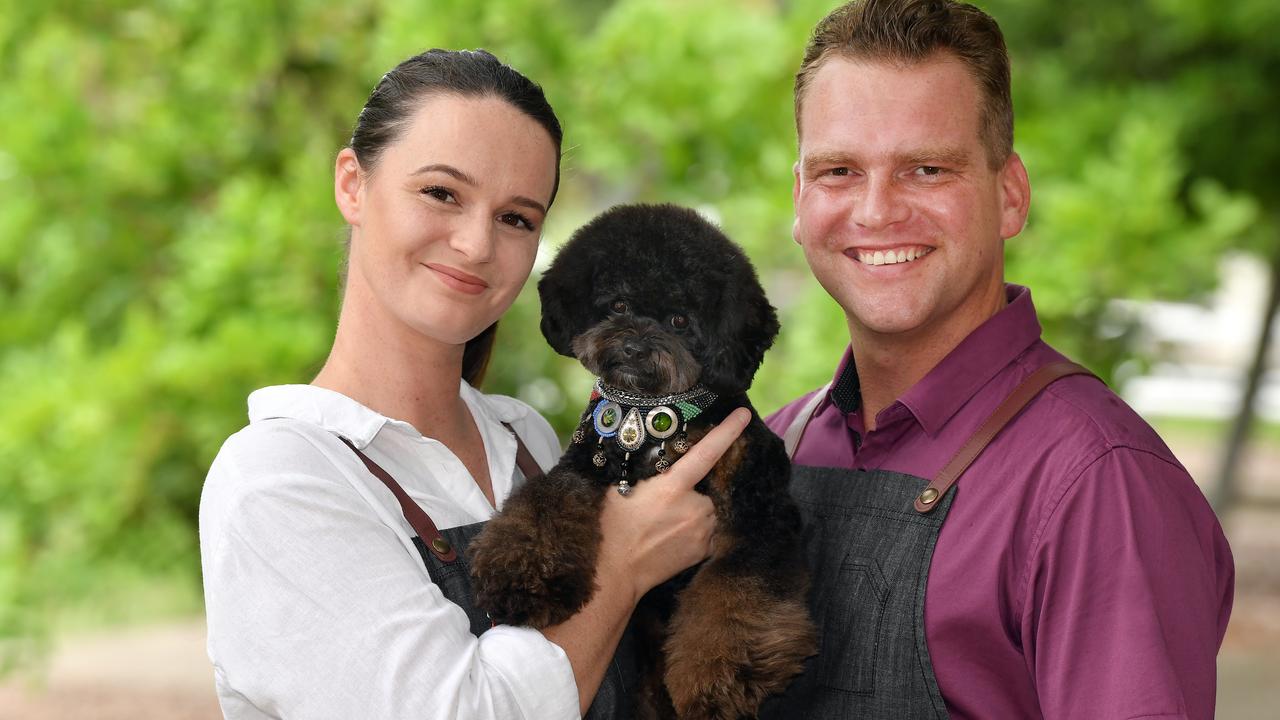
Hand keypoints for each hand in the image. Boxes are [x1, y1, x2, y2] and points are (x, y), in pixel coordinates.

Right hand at [595, 408, 750, 603]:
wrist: (614, 572)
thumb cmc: (609, 528)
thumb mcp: (621, 489)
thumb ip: (645, 474)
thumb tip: (653, 458)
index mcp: (672, 487)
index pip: (707, 452)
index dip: (727, 431)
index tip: (743, 415)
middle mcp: (695, 508)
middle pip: (711, 485)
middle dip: (699, 485)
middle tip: (670, 498)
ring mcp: (703, 532)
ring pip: (713, 508)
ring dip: (701, 507)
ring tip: (670, 519)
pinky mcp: (704, 551)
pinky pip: (712, 529)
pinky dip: (701, 527)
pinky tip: (676, 534)